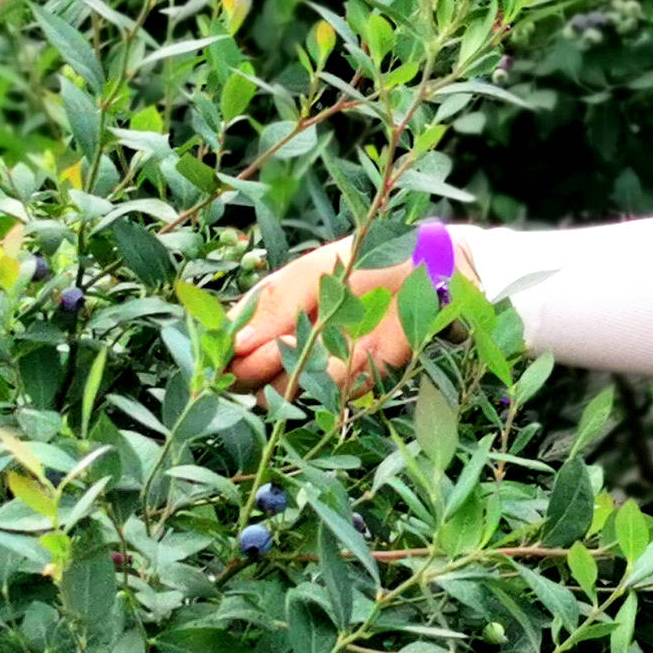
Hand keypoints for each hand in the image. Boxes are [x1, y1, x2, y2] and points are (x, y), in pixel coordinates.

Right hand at [228, 235, 463, 394]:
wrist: (427, 271)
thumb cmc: (367, 259)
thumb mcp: (313, 273)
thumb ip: (274, 307)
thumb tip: (235, 343)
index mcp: (269, 307)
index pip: (229, 340)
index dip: (225, 350)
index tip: (233, 349)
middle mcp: (285, 340)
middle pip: (246, 376)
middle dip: (256, 364)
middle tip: (279, 341)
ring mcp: (315, 364)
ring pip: (279, 392)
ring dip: (293, 373)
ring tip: (316, 341)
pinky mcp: (349, 381)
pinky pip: (327, 393)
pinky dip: (335, 377)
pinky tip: (353, 349)